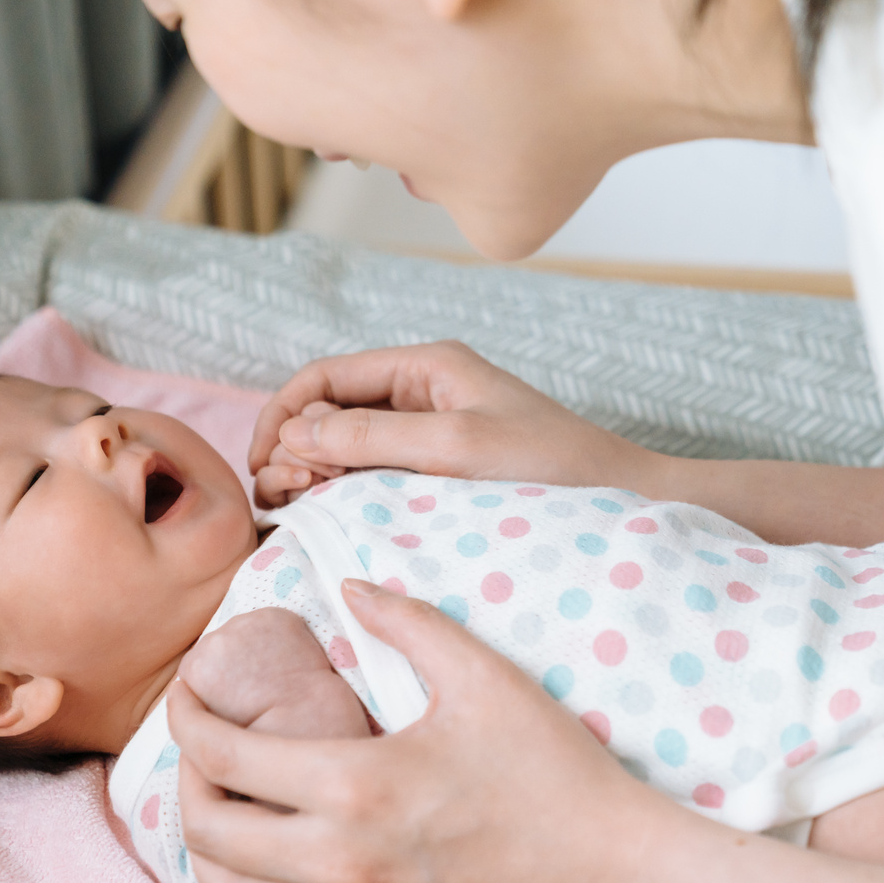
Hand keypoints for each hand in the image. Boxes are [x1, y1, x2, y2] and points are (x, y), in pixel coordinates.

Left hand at [167, 580, 668, 882]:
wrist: (610, 877)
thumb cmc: (553, 774)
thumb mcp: (485, 678)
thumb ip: (408, 621)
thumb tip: (349, 586)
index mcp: (356, 788)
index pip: (223, 758)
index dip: (186, 716)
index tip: (189, 685)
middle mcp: (338, 861)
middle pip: (206, 833)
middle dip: (182, 777)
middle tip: (202, 734)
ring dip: (205, 839)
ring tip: (224, 790)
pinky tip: (266, 841)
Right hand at [249, 341, 651, 506]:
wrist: (621, 499)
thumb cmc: (550, 468)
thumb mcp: (456, 448)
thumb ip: (374, 436)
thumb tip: (295, 431)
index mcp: (426, 366)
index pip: (326, 375)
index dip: (283, 413)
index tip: (263, 463)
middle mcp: (423, 391)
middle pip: (329, 408)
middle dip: (293, 446)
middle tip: (284, 497)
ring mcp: (431, 430)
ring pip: (347, 443)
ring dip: (315, 471)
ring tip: (302, 508)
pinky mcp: (441, 468)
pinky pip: (375, 470)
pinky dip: (345, 489)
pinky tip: (336, 516)